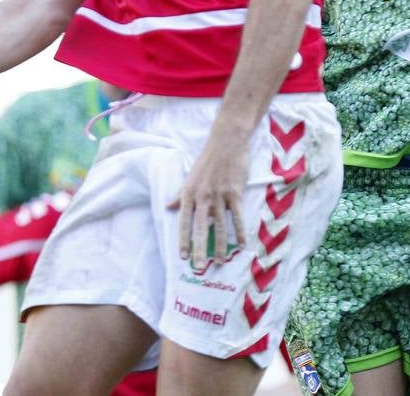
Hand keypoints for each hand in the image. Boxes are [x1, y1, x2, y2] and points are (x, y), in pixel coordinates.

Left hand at [168, 118, 252, 271]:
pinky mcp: (235, 193)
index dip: (184, 240)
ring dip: (221, 245)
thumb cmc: (208, 160)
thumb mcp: (190, 177)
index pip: (184, 222)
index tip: (182, 257)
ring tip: (220, 261)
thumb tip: (168, 207)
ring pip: (220, 226)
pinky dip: (240, 231)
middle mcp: (203, 197)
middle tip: (198, 267)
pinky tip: (242, 244)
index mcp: (189, 194)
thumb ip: (180, 195)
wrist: (227, 142)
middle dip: (199, 249)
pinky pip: (238, 216)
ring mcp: (220, 196)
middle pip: (201, 228)